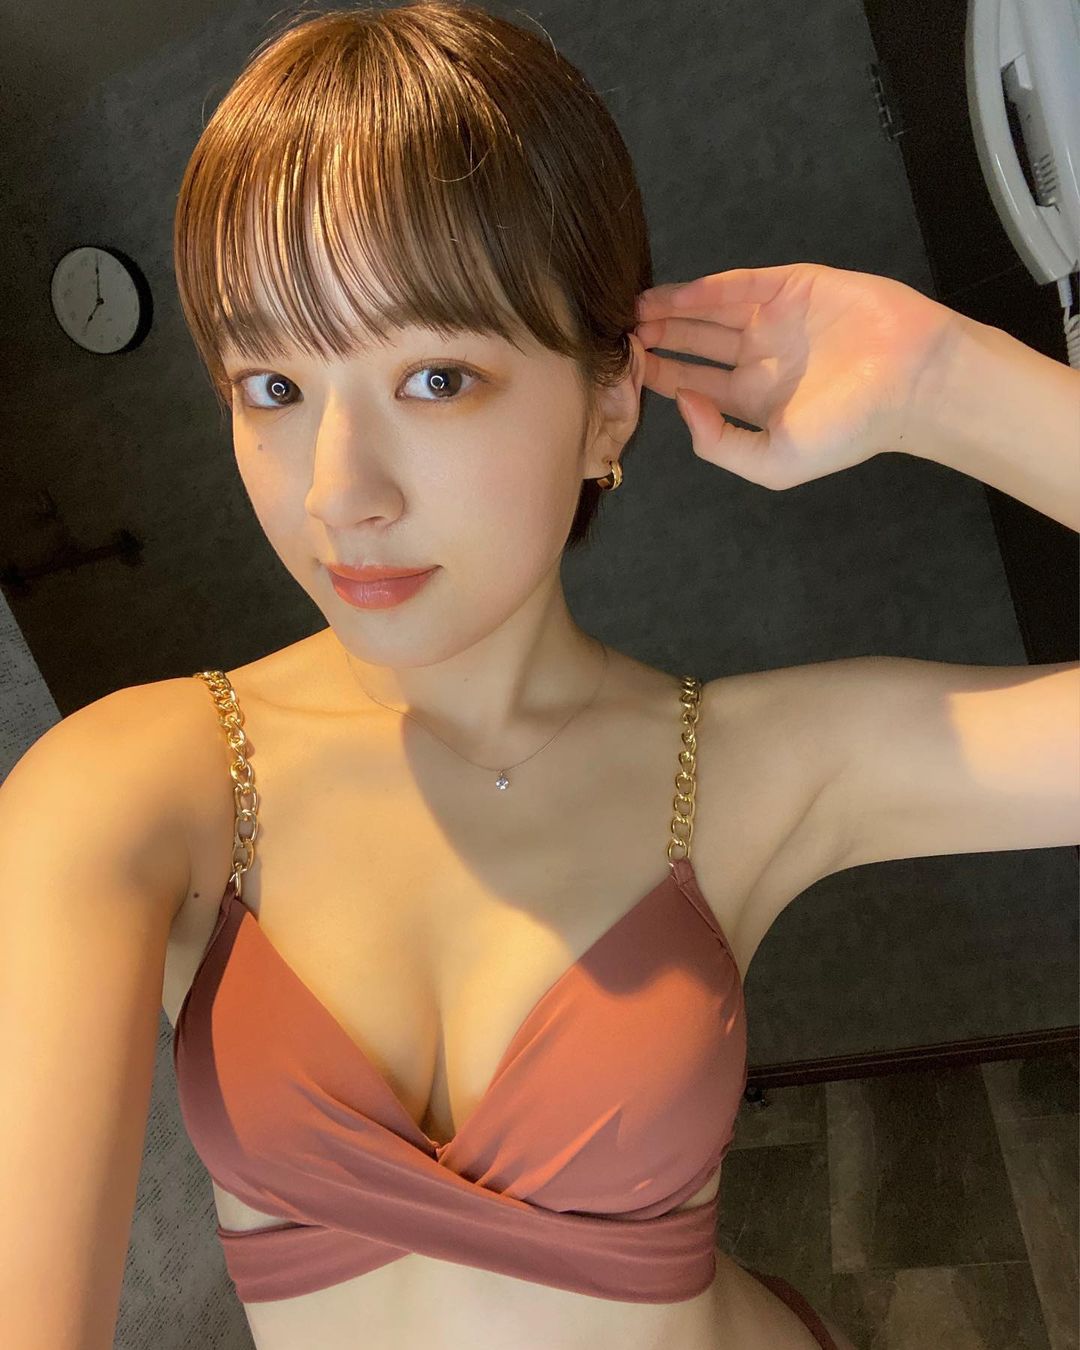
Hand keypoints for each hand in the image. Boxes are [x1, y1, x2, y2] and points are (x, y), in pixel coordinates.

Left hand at [633, 261, 961, 488]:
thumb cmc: (849, 428)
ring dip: (673, 311)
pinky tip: (673, 296)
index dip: (660, 376)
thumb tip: (683, 407)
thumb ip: (720, 444)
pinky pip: (741, 284)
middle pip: (695, 344)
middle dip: (658, 339)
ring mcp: (776, 319)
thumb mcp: (775, 462)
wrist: (913, 381)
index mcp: (753, 400)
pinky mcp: (795, 286)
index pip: (694, 384)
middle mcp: (760, 358)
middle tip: (618, 335)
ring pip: (710, 311)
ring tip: (634, 312)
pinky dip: (706, 289)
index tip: (625, 372)